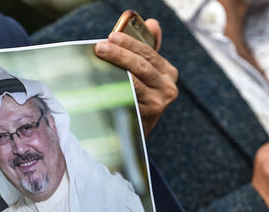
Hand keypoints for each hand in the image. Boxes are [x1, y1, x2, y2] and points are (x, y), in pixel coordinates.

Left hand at [95, 18, 177, 135]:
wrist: (137, 131)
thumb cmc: (140, 98)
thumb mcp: (148, 74)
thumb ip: (149, 50)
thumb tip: (152, 23)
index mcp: (168, 73)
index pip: (149, 53)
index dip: (130, 43)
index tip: (112, 36)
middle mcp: (168, 88)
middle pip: (141, 66)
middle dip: (120, 54)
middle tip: (101, 47)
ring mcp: (158, 103)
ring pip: (134, 81)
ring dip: (115, 69)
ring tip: (99, 60)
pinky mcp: (148, 116)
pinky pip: (128, 98)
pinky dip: (115, 89)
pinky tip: (103, 83)